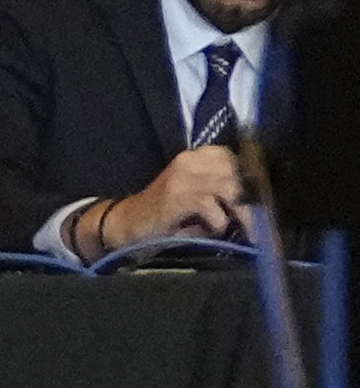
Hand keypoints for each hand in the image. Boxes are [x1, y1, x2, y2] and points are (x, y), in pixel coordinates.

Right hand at [86, 141, 248, 256]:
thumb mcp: (196, 193)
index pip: (235, 158)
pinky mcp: (177, 197)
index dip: (250, 178)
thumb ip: (221, 190)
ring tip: (238, 228)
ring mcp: (182, 177)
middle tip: (252, 222)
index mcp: (195, 156)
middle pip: (237, 174)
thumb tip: (257, 202)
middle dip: (249, 200)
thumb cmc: (168, 213)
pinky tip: (211, 230)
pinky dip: (218, 222)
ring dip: (238, 213)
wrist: (129, 223)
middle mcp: (189, 160)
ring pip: (230, 188)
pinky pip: (212, 207)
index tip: (257, 200)